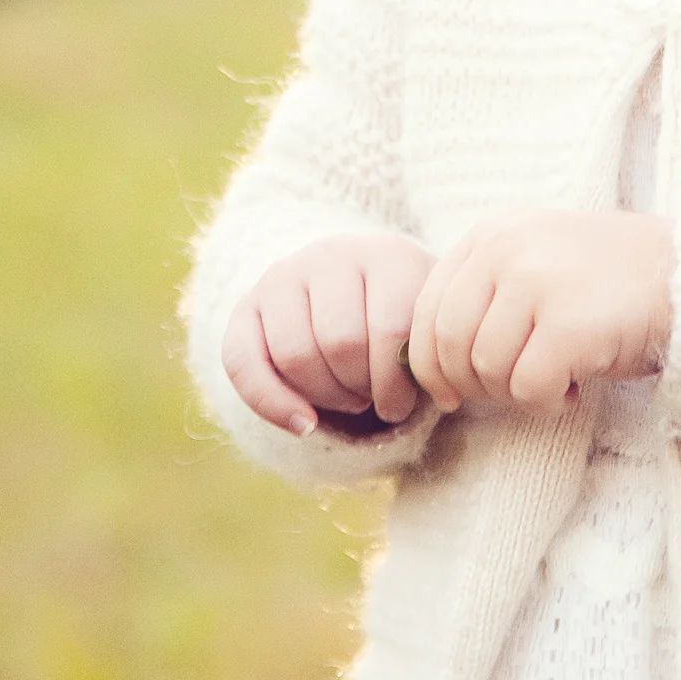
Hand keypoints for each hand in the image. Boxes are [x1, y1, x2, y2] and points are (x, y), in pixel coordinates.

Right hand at [221, 233, 431, 437]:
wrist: (356, 290)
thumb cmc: (404, 320)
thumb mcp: (427, 323)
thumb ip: (431, 348)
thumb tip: (436, 394)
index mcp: (386, 255)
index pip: (388, 328)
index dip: (396, 383)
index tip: (405, 402)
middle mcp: (330, 255)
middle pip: (340, 344)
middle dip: (361, 388)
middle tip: (373, 397)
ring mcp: (283, 276)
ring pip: (295, 356)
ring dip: (327, 396)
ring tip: (350, 397)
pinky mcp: (246, 307)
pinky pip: (243, 364)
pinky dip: (273, 404)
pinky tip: (305, 424)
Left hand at [408, 211, 673, 416]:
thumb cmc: (608, 282)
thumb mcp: (535, 261)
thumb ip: (484, 293)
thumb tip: (429, 366)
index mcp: (491, 233)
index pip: (426, 308)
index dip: (428, 363)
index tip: (448, 394)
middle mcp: (505, 249)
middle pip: (449, 343)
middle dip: (471, 385)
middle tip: (511, 393)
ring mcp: (536, 282)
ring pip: (487, 369)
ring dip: (516, 393)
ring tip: (554, 383)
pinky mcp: (568, 324)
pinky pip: (528, 387)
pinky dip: (547, 402)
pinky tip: (575, 389)